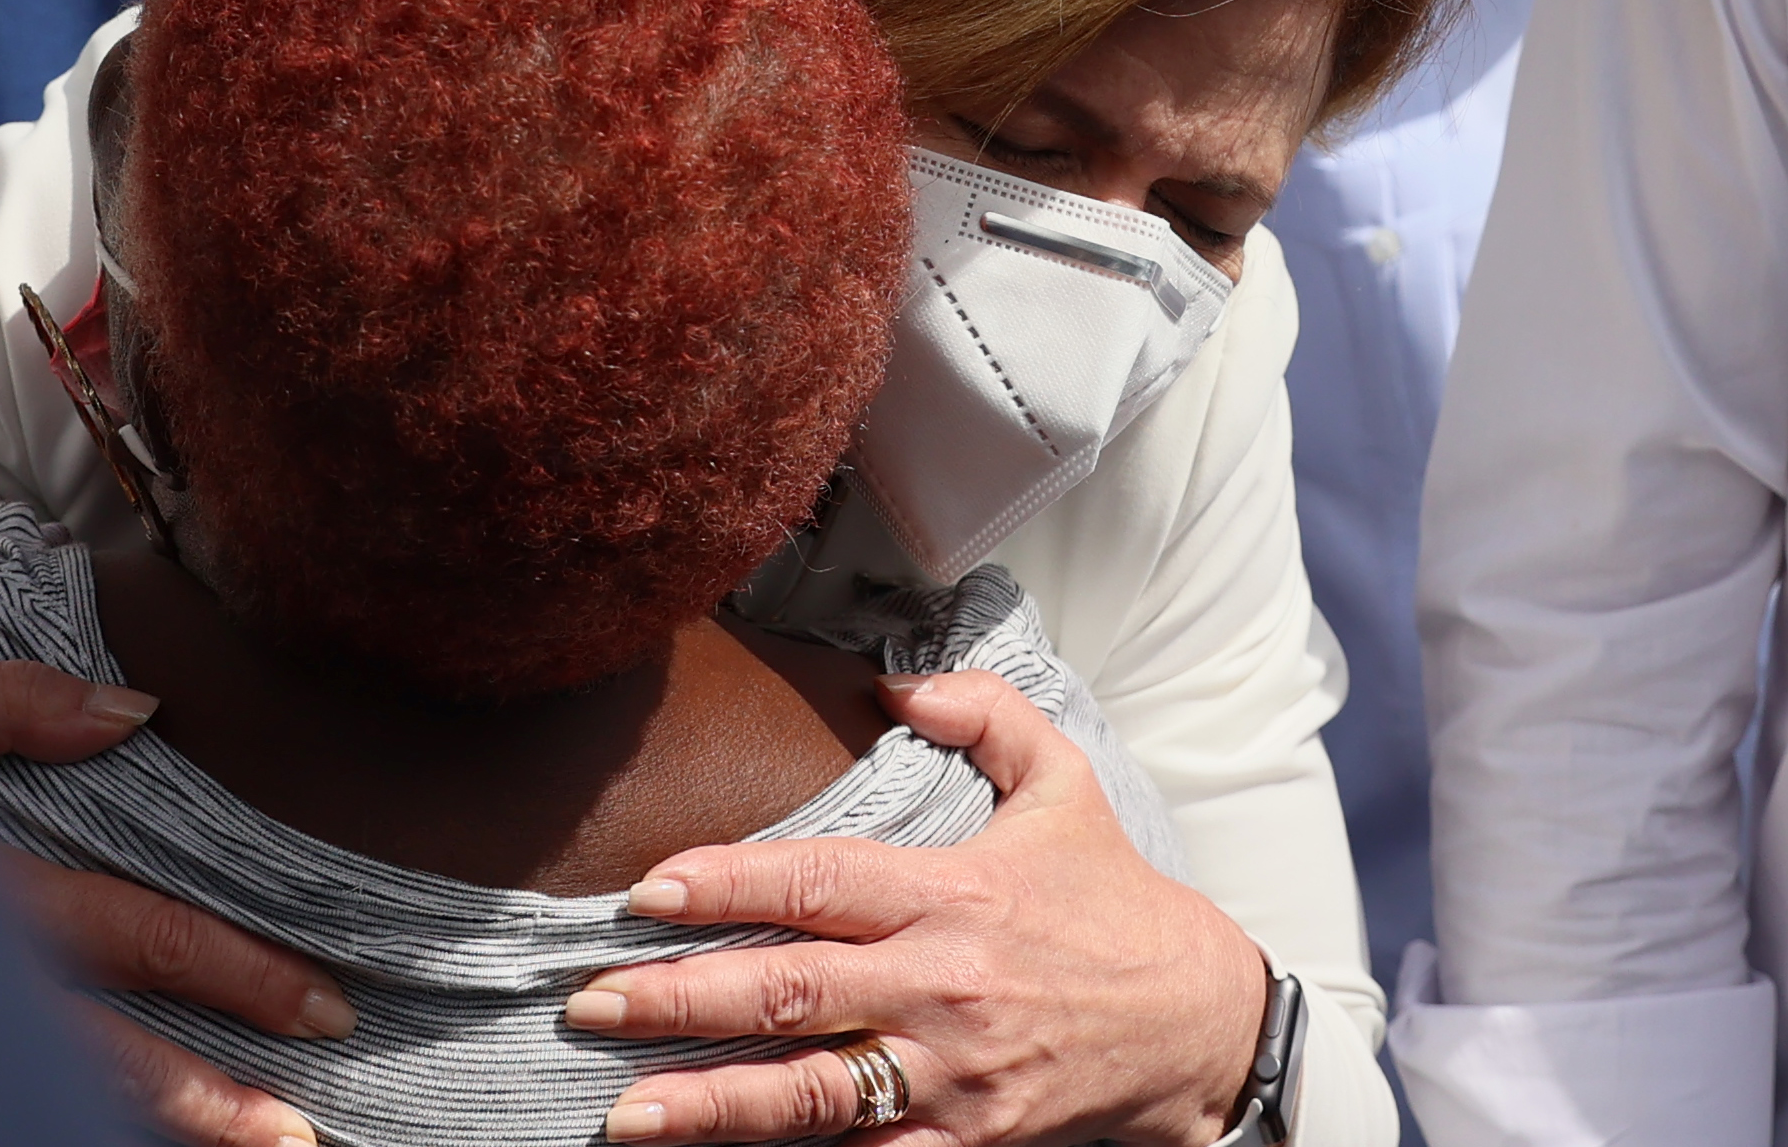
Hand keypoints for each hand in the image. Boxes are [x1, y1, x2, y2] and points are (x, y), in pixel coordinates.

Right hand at [0, 658, 350, 1146]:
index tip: (327, 1006)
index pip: (143, 940)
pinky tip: (147, 1134)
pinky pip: (2, 1095)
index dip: (241, 976)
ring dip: (157, 1129)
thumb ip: (4, 705)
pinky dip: (74, 1118)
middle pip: (108, 1053)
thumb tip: (137, 714)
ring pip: (57, 1093)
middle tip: (300, 1130)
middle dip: (211, 1096)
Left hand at [574, 668, 1273, 1145]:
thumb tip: (899, 687)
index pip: (823, 882)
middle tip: (589, 1003)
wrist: (1197, 1020)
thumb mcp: (1066, 786)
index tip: (649, 888)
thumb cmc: (1115, 903)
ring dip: (711, 1103)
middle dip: (681, 999)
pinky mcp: (964, 1137)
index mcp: (957, 890)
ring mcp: (951, 1069)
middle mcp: (945, 980)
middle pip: (793, 990)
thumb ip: (988, 716)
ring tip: (625, 1113)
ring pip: (812, 1089)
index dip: (730, 885)